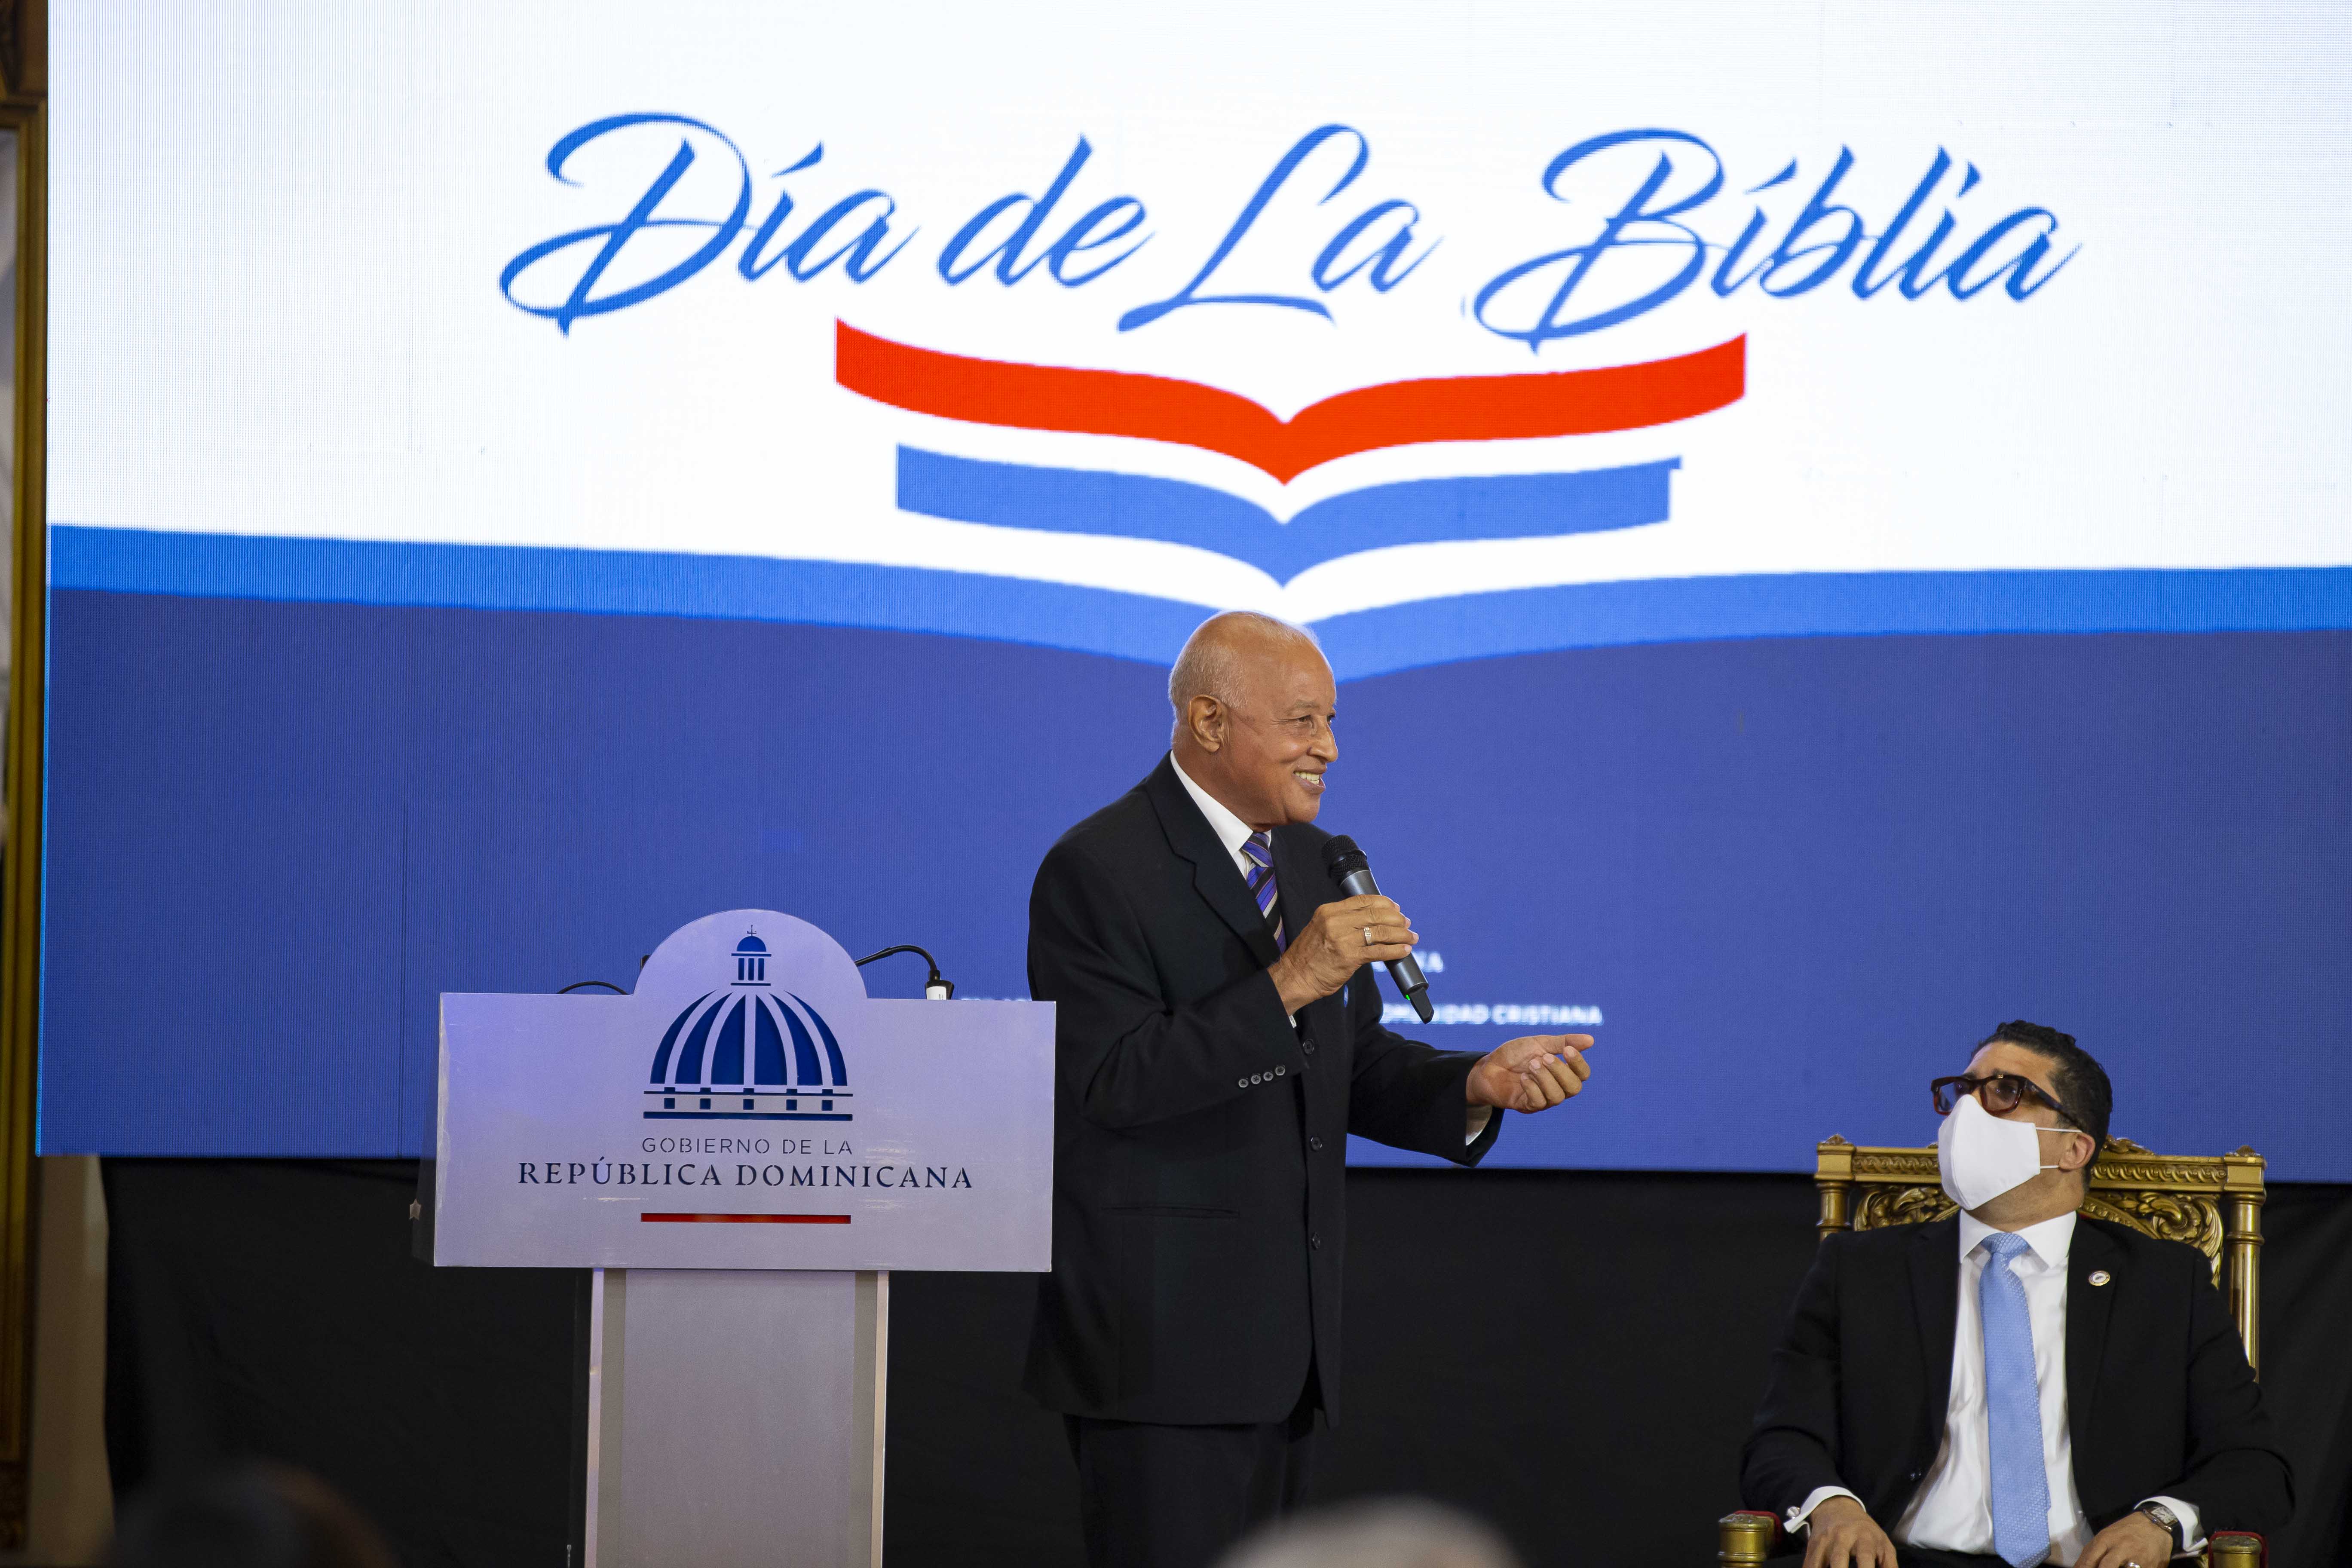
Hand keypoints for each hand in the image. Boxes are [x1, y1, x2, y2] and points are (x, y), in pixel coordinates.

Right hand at [1269, 893, 1415, 1013]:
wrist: (1295, 977)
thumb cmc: (1309, 956)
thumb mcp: (1321, 928)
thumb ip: (1343, 921)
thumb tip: (1372, 920)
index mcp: (1329, 911)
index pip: (1363, 900)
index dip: (1384, 903)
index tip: (1395, 908)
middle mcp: (1335, 921)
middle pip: (1375, 914)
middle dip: (1396, 919)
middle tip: (1406, 924)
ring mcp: (1342, 939)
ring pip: (1380, 932)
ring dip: (1400, 935)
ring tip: (1411, 937)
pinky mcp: (1349, 957)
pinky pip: (1379, 951)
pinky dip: (1395, 950)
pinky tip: (1403, 951)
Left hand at [1465, 1034, 1593, 1111]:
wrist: (1488, 1066)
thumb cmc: (1515, 1055)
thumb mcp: (1538, 1043)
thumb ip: (1562, 1042)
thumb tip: (1591, 1040)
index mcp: (1562, 1071)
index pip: (1582, 1074)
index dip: (1578, 1063)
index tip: (1567, 1049)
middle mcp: (1557, 1087)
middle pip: (1574, 1088)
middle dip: (1560, 1071)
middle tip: (1543, 1057)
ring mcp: (1543, 1099)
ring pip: (1557, 1097)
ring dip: (1545, 1078)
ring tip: (1531, 1064)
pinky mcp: (1528, 1106)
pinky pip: (1538, 1102)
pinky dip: (1532, 1088)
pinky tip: (1523, 1077)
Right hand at [1802, 1497, 1896, 1567]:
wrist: (1837, 1507)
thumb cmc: (1866, 1532)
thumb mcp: (1883, 1544)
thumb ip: (1890, 1567)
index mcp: (1864, 1538)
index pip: (1865, 1558)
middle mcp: (1842, 1537)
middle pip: (1838, 1560)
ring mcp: (1824, 1541)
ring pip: (1818, 1563)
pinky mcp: (1812, 1545)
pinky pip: (1809, 1564)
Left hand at [2078, 1512, 2174, 1567]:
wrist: (2154, 1526)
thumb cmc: (2125, 1532)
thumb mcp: (2105, 1537)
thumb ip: (2091, 1553)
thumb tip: (2078, 1567)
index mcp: (2105, 1540)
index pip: (2089, 1560)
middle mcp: (2120, 1548)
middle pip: (2105, 1567)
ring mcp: (2136, 1558)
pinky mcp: (2149, 1566)